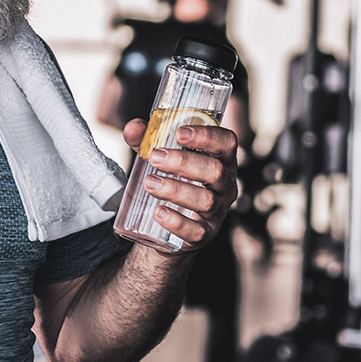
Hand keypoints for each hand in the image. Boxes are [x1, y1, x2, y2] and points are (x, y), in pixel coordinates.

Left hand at [121, 118, 238, 253]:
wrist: (165, 225)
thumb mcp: (158, 158)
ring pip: (206, 200)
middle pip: (215, 170)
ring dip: (176, 190)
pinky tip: (159, 212)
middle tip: (156, 158)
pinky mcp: (204, 234)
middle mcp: (225, 185)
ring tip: (150, 183)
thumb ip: (145, 140)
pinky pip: (197, 231)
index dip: (207, 136)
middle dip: (185, 162)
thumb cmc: (171, 181)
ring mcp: (217, 211)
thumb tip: (134, 128)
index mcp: (221, 160)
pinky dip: (177, 221)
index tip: (180, 133)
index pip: (226, 143)